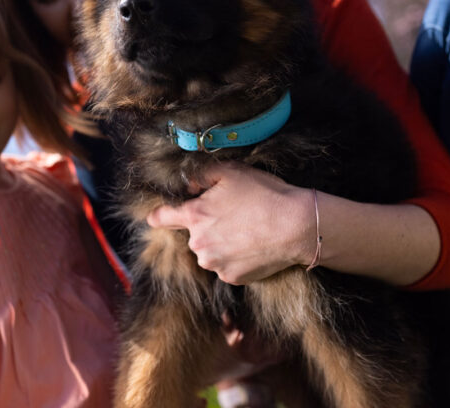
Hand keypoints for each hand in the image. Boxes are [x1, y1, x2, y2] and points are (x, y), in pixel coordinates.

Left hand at [146, 161, 313, 284]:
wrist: (295, 226)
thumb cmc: (264, 194)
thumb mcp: (231, 171)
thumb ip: (200, 176)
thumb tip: (187, 186)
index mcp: (194, 216)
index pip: (162, 218)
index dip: (157, 216)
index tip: (153, 218)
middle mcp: (198, 243)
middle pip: (193, 235)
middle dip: (206, 227)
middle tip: (233, 216)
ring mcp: (214, 264)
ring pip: (210, 252)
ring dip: (221, 244)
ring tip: (247, 231)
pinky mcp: (231, 278)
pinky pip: (226, 267)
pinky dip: (235, 259)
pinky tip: (252, 246)